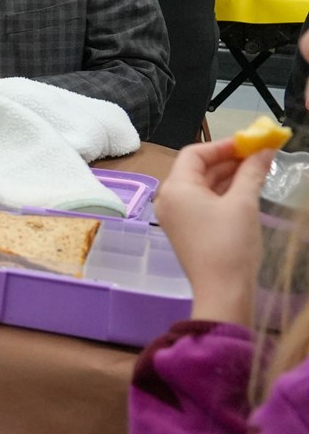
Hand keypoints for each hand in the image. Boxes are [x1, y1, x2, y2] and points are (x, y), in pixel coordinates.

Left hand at [153, 140, 272, 325]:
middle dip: (228, 159)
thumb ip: (252, 172)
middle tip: (260, 153)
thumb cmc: (229, 243)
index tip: (251, 142)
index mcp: (175, 188)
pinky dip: (223, 192)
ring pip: (203, 185)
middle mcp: (169, 199)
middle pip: (197, 168)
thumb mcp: (243, 203)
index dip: (223, 145)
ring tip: (259, 168)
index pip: (194, 153)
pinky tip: (247, 188)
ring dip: (229, 175)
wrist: (222, 291)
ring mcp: (176, 215)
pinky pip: (203, 201)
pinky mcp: (187, 229)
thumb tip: (264, 150)